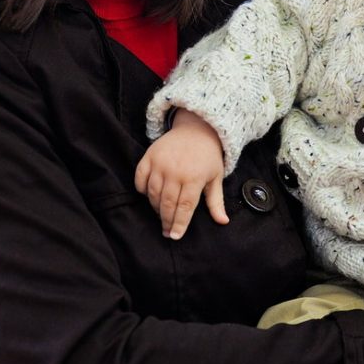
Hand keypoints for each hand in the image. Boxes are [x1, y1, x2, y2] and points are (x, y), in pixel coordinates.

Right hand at [134, 109, 227, 238]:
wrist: (197, 127)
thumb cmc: (208, 156)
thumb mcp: (216, 177)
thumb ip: (216, 201)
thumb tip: (223, 222)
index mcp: (195, 178)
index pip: (185, 207)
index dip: (179, 224)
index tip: (175, 236)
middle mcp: (176, 171)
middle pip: (167, 204)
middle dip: (166, 221)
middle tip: (166, 231)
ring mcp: (161, 163)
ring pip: (153, 193)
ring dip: (155, 207)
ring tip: (161, 214)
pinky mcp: (149, 156)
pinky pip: (140, 178)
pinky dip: (141, 189)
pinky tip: (149, 195)